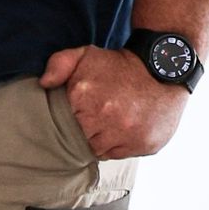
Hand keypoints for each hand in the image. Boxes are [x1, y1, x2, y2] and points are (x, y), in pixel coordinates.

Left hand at [41, 45, 187, 159]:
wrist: (164, 67)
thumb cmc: (120, 65)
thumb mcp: (86, 55)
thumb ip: (59, 64)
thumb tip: (44, 84)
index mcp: (84, 97)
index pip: (63, 125)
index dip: (72, 120)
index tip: (80, 114)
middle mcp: (106, 118)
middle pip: (81, 141)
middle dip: (87, 131)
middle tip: (96, 119)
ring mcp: (127, 133)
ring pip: (101, 151)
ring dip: (103, 140)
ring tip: (111, 123)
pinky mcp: (145, 144)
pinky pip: (122, 154)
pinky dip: (121, 144)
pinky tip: (126, 128)